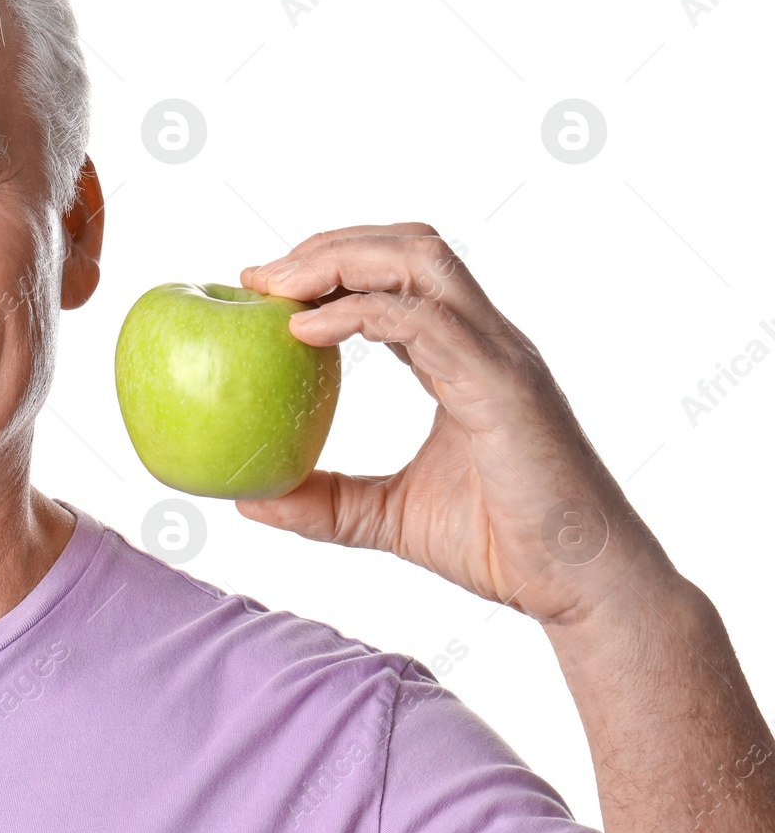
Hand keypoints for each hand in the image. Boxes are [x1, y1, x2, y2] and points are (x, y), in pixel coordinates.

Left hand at [236, 222, 676, 624]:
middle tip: (259, 277)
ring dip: (341, 259)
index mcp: (464, 357)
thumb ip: (327, 503)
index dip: (330, 268)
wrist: (581, 587)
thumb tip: (251, 501)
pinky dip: (360, 312)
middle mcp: (485, 341)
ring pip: (422, 262)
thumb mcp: (390, 518)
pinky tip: (305, 331)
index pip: (397, 278)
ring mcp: (498, 356)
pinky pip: (425, 323)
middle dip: (328, 246)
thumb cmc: (503, 547)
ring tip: (278, 287)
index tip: (261, 287)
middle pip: (407, 247)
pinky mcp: (503, 386)